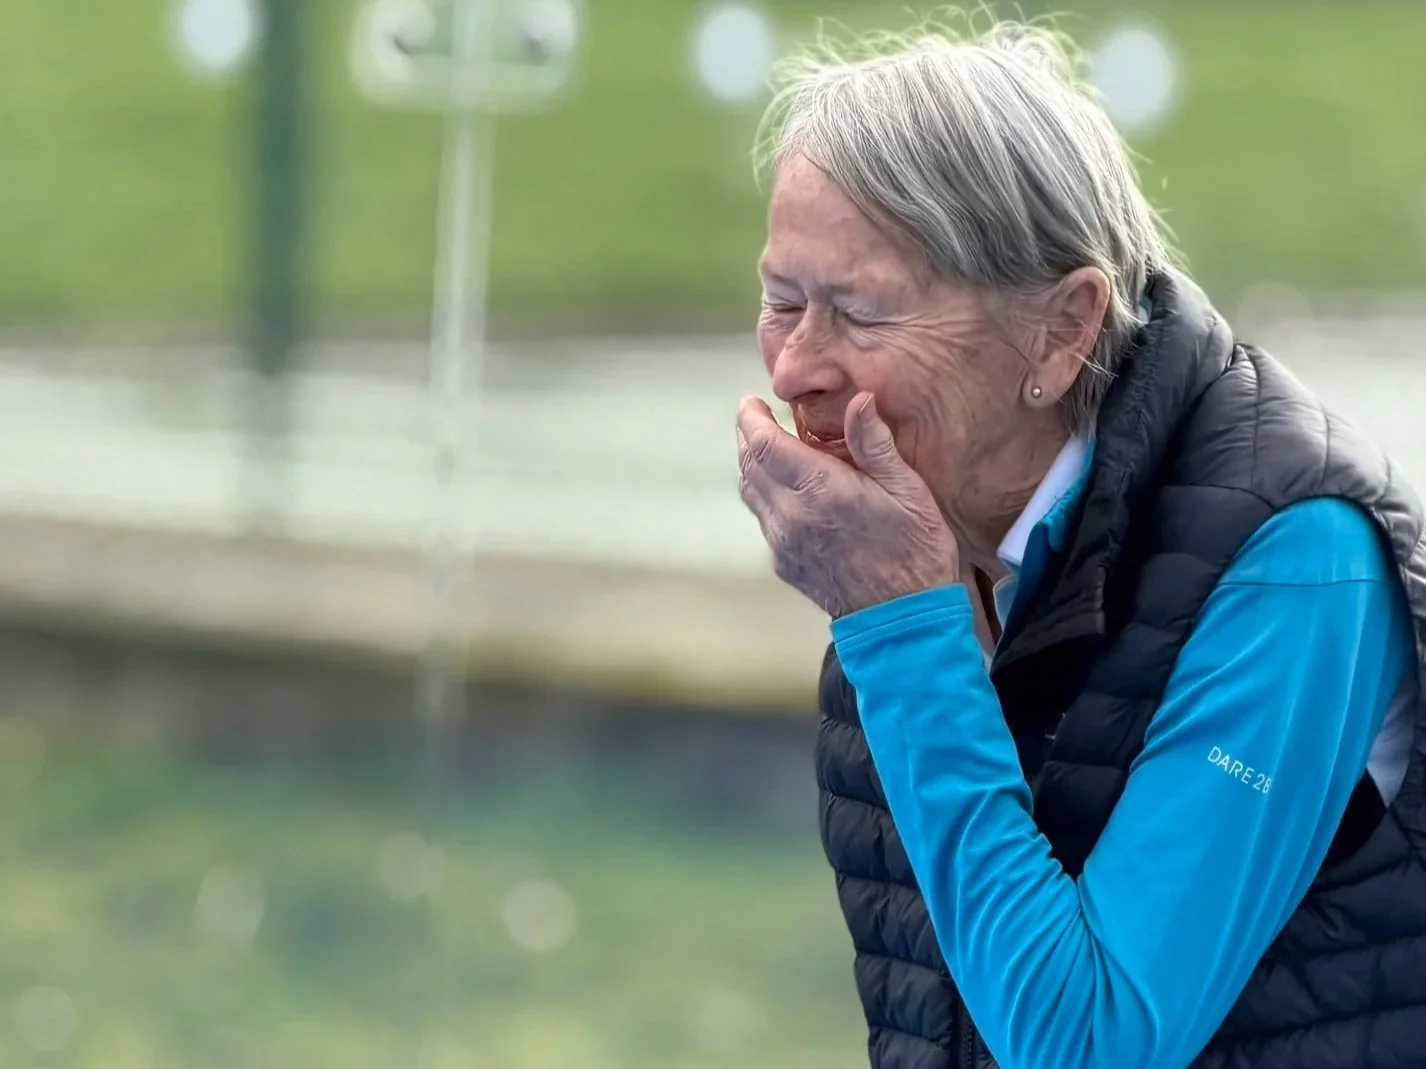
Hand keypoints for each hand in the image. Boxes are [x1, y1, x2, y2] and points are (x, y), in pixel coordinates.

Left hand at [736, 391, 960, 617]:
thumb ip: (875, 444)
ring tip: (769, 447)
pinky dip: (765, 495)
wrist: (903, 619)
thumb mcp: (908, 491)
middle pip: (749, 466)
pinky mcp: (785, 564)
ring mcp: (784, 543)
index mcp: (820, 489)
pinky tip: (788, 489)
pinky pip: (764, 520)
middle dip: (748, 437)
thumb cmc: (916, 551)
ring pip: (751, 494)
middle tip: (757, 417)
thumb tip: (858, 399)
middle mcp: (791, 515)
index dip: (751, 419)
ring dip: (754, 466)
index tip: (751, 403)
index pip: (763, 444)